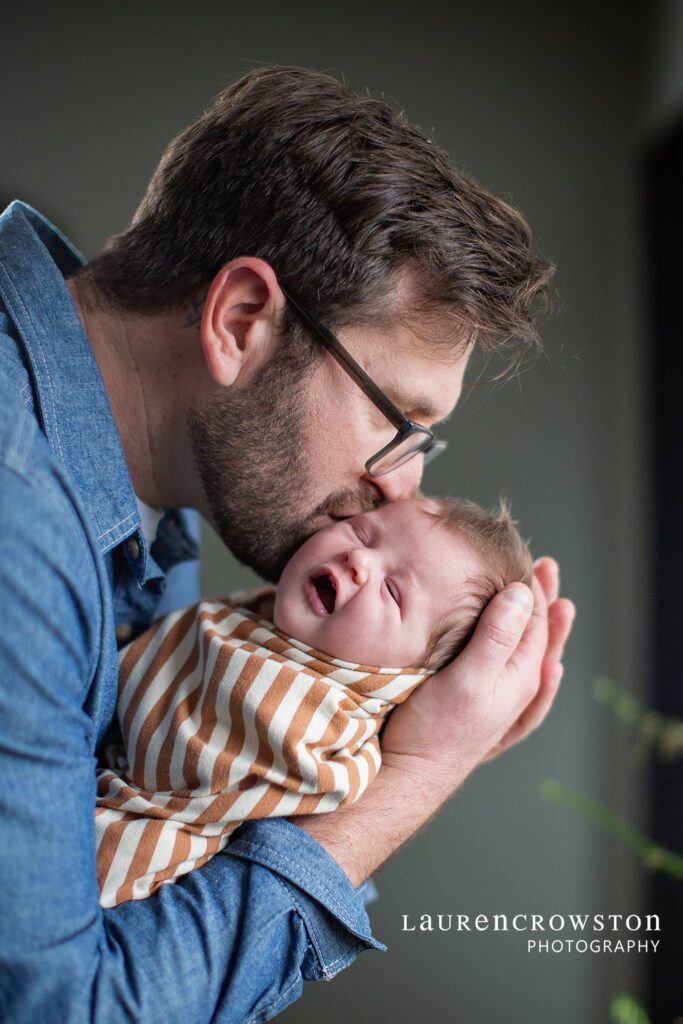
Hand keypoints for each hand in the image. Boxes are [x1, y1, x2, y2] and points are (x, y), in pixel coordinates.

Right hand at [296, 559, 573, 885]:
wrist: (408, 774)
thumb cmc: (434, 728)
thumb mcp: (467, 678)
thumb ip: (497, 637)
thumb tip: (523, 594)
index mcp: (520, 677)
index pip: (536, 620)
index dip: (534, 586)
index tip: (528, 556)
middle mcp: (516, 690)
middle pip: (538, 635)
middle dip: (542, 598)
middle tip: (547, 565)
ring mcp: (500, 703)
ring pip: (530, 656)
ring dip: (538, 624)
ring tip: (550, 601)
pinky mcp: (480, 710)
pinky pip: (523, 684)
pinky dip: (533, 662)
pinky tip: (541, 664)